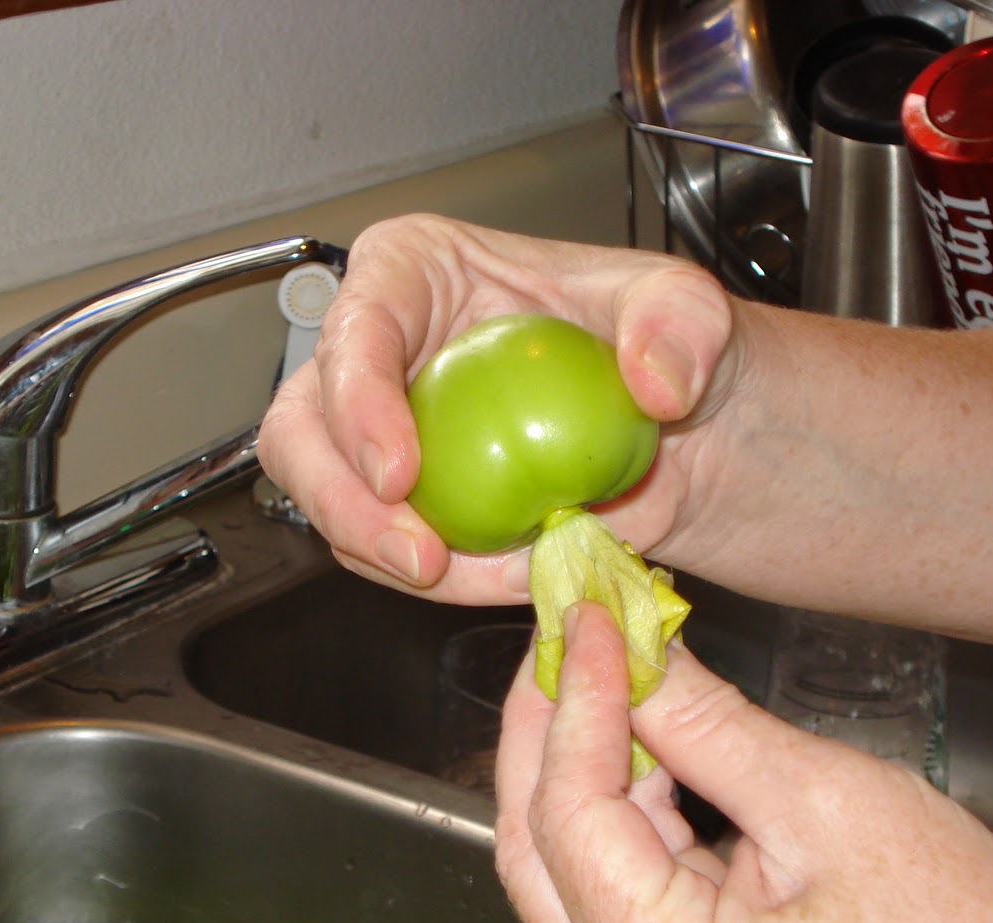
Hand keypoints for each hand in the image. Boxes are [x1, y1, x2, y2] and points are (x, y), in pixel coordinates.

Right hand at [258, 215, 732, 603]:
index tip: (400, 471)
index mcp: (419, 272)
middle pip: (302, 425)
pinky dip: (438, 581)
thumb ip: (681, 325)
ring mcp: (383, 432)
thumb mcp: (690, 309)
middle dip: (338, 500)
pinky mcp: (404, 504)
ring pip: (325, 500)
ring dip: (382, 554)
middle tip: (416, 555)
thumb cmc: (659, 347)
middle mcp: (382, 350)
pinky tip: (504, 578)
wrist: (678, 435)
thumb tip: (656, 382)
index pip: (356, 324)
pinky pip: (383, 552)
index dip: (357, 400)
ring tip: (473, 577)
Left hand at [492, 601, 992, 922]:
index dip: (572, 703)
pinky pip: (607, 900)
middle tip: (563, 638)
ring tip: (599, 672)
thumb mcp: (823, 796)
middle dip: (546, 735)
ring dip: (575, 771)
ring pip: (561, 877)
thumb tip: (630, 644)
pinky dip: (615, 818)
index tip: (585, 616)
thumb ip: (701, 721)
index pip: (568, 819)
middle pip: (537, 855)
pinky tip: (633, 742)